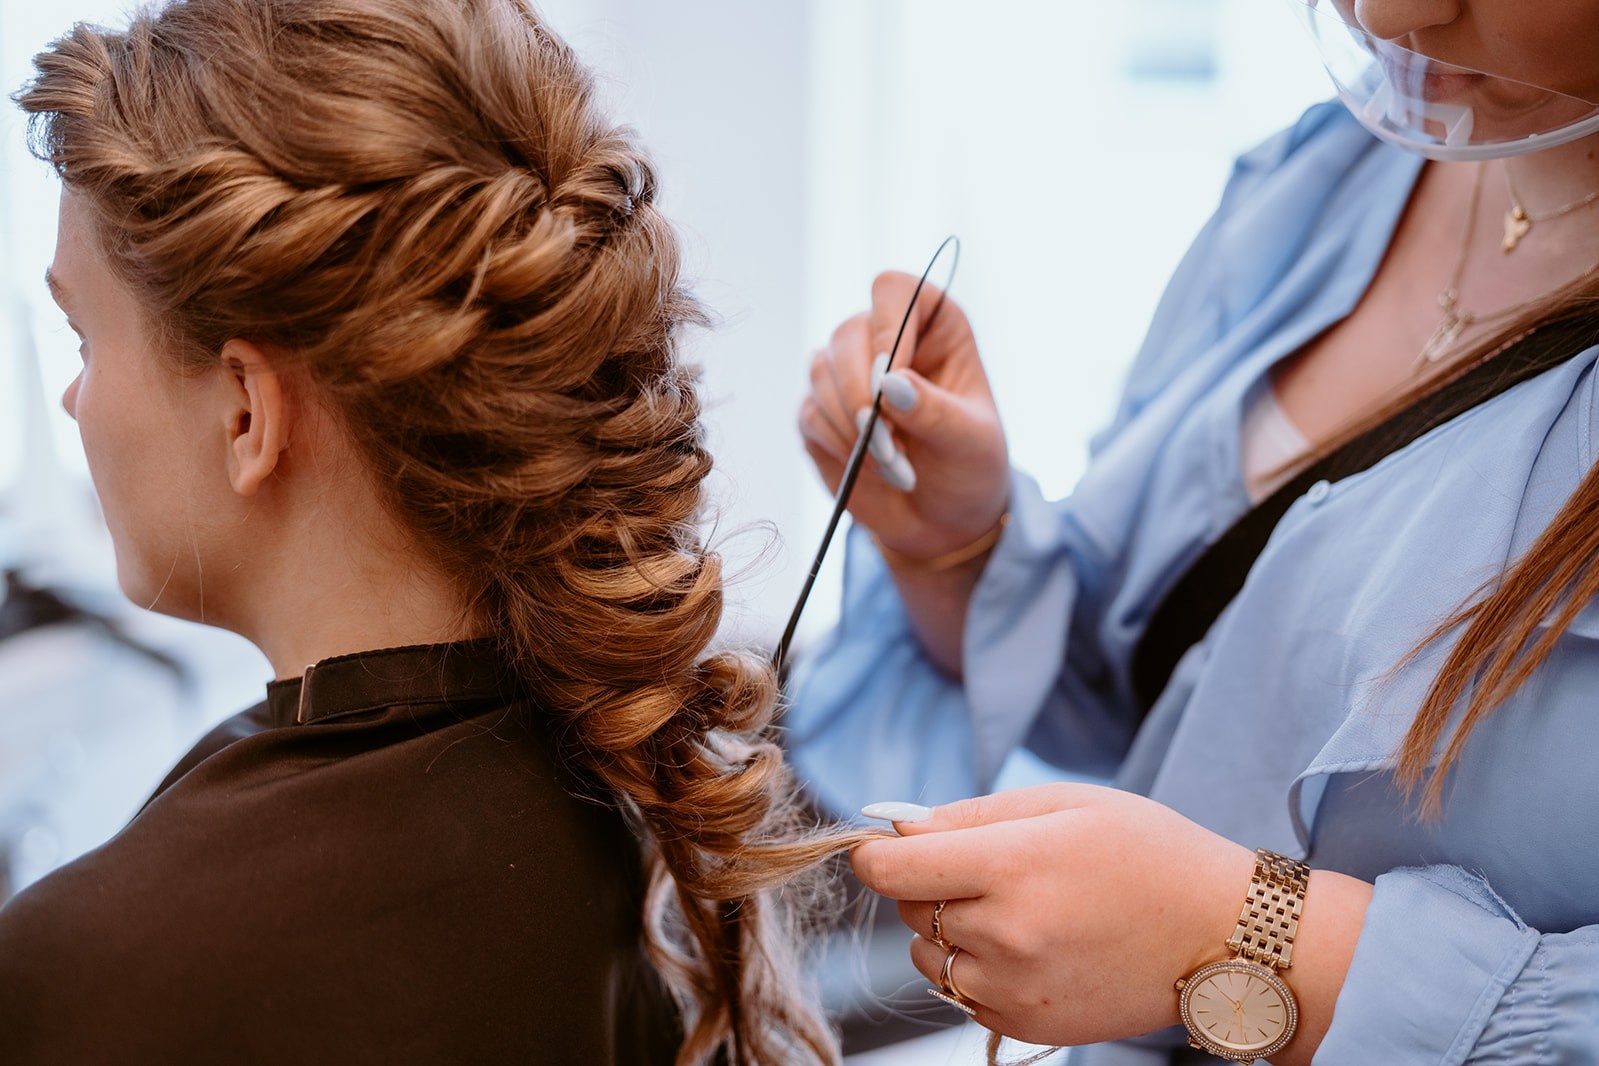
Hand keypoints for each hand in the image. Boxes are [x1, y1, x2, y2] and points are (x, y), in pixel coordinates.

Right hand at [798, 271, 1008, 560]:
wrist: (942, 520)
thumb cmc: (968, 469)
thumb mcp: (970, 443)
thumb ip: (934, 411)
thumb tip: (890, 385)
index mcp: (932, 324)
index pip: (893, 291)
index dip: (887, 330)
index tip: (892, 384)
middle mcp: (886, 338)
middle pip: (848, 334)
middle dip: (862, 396)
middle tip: (891, 445)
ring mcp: (848, 373)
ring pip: (821, 373)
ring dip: (853, 428)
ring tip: (894, 464)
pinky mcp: (820, 411)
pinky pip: (810, 414)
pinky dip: (839, 445)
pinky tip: (871, 467)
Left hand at [851, 783, 1254, 1047]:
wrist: (1221, 934)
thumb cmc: (1147, 852)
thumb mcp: (1064, 804)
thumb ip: (971, 815)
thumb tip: (898, 828)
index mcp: (1013, 866)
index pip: (891, 870)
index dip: (874, 853)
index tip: (880, 846)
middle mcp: (1007, 934)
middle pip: (909, 909)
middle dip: (928, 883)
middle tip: (989, 867)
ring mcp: (1016, 988)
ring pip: (929, 955)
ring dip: (946, 930)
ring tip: (1014, 907)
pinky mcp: (1027, 1025)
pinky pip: (961, 992)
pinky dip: (976, 967)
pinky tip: (1030, 944)